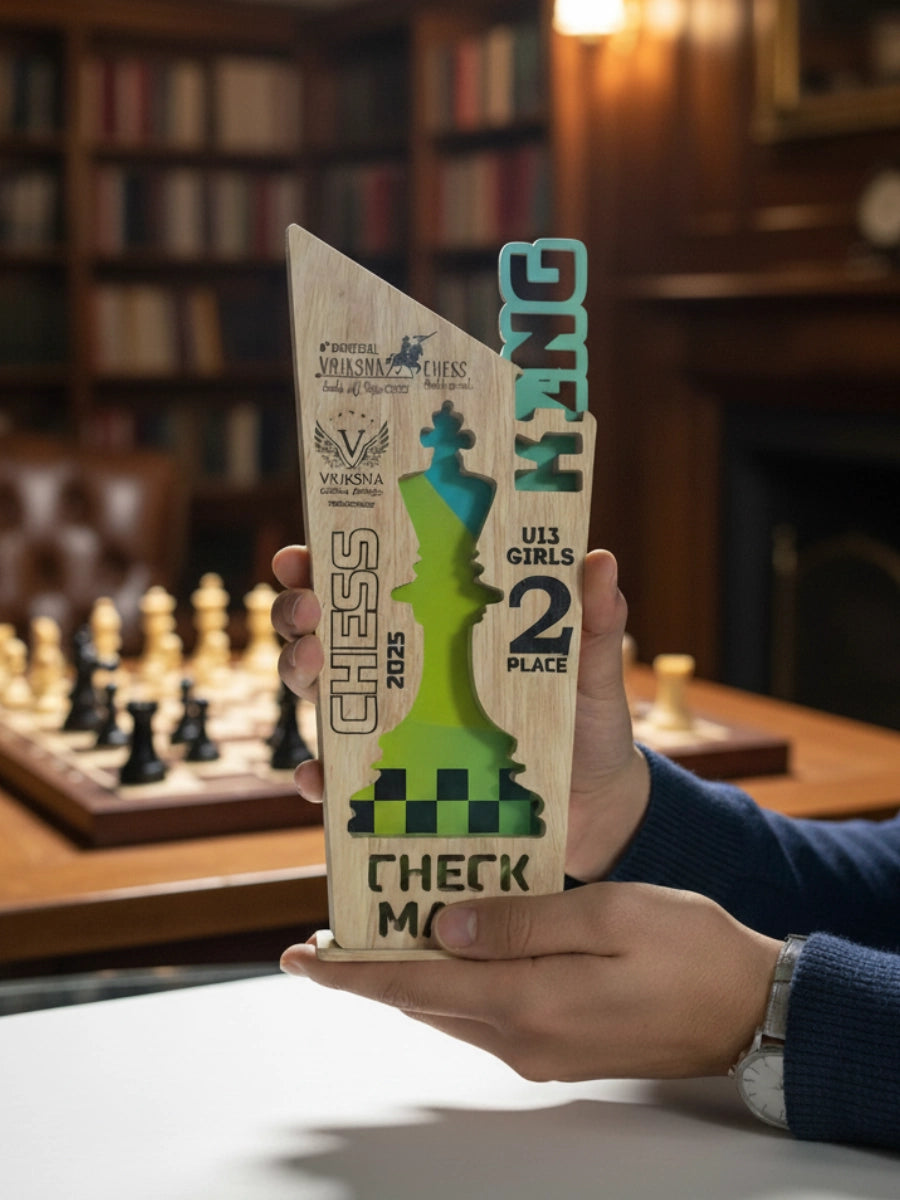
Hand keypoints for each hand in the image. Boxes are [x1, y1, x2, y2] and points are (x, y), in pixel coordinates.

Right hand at [271, 544, 649, 879]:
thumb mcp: (590, 667)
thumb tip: (599, 560)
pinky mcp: (396, 784)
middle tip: (312, 609)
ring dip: (301, 675)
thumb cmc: (586, 723)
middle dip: (302, 612)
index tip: (304, 555)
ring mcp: (394, 727)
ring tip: (315, 668)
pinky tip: (320, 776)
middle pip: (327, 632)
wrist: (596, 806)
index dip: (325, 565)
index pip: (370, 586)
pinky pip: (342, 780)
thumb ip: (594, 619)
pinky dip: (320, 778)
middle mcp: (404, 672)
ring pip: (321, 694)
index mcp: (441, 630)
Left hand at [281, 883, 781, 1081]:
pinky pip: (485, 1012)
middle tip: (330, 936)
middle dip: (372, 970)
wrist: (750, 1009)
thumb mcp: (608, 914)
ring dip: (411, 975)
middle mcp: (524, 1039)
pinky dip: (454, 981)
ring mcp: (541, 1050)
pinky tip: (451, 947)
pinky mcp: (559, 1046)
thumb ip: (520, 922)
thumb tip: (443, 926)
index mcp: (530, 1003)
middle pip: (425, 1001)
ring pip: (452, 1008)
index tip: (302, 959)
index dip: (353, 972)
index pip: (417, 986)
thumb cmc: (690, 950)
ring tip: (379, 932)